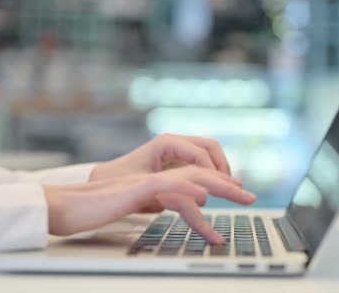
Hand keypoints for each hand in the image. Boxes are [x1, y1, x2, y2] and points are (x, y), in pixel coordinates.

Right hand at [43, 166, 255, 242]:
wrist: (64, 206)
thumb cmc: (93, 208)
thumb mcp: (131, 206)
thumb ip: (154, 200)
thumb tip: (177, 205)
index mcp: (154, 180)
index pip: (192, 178)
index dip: (216, 184)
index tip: (237, 194)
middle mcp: (153, 176)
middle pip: (197, 174)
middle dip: (227, 185)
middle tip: (251, 196)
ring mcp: (144, 181)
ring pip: (188, 177)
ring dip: (216, 186)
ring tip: (239, 195)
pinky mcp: (133, 190)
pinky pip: (165, 185)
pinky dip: (186, 189)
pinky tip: (202, 196)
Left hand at [90, 134, 232, 180]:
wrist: (106, 180)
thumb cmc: (120, 183)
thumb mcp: (144, 187)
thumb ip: (171, 189)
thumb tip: (199, 197)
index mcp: (167, 142)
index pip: (200, 153)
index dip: (212, 172)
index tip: (217, 191)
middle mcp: (175, 142)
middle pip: (211, 147)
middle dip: (223, 167)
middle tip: (233, 188)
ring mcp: (177, 150)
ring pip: (210, 153)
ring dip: (220, 170)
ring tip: (229, 189)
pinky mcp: (178, 160)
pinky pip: (202, 162)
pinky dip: (212, 173)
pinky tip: (216, 190)